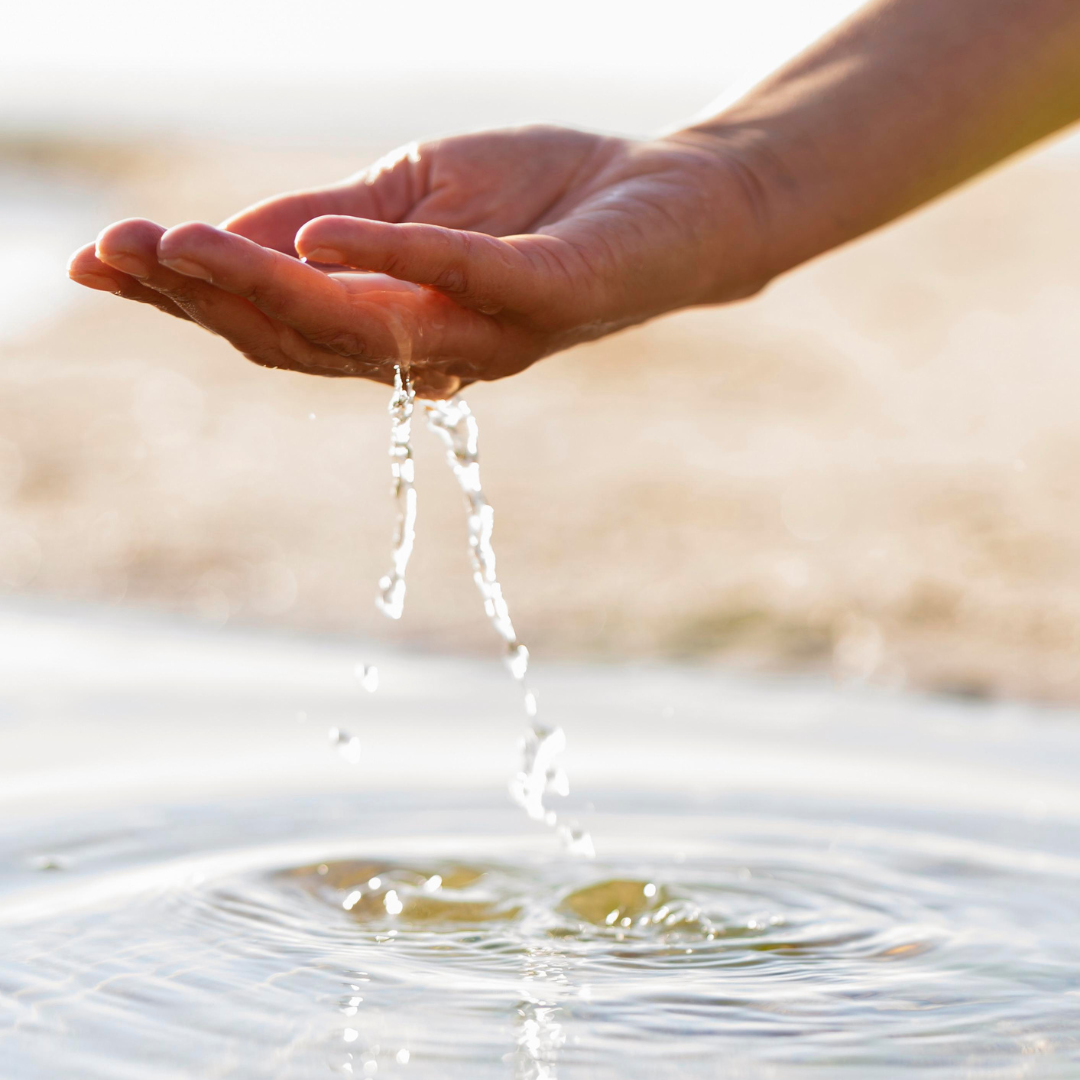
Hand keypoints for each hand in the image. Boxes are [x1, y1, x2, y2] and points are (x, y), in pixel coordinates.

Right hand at [68, 125, 770, 395]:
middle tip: (116, 254)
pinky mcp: (548, 296)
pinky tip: (319, 241)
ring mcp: (488, 331)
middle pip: (298, 340)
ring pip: (359, 328)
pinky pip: (464, 281)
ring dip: (265, 287)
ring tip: (180, 245)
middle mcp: (431, 350)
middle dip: (201, 300)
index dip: (185, 298)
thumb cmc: (541, 202)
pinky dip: (388, 262)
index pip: (274, 321)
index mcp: (392, 325)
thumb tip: (228, 236)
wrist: (670, 197)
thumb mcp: (413, 196)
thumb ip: (330, 221)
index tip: (98, 260)